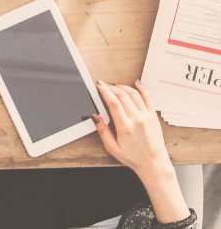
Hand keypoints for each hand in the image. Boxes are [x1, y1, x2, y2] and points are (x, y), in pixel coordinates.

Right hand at [94, 80, 189, 223]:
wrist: (153, 163)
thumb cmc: (133, 158)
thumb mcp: (112, 148)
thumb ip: (103, 131)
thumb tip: (95, 117)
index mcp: (125, 127)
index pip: (113, 102)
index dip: (104, 91)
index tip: (99, 85)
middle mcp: (137, 120)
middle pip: (123, 96)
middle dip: (111, 87)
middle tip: (105, 85)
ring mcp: (147, 117)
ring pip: (134, 94)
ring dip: (123, 87)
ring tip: (116, 86)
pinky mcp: (153, 117)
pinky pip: (148, 98)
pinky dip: (142, 89)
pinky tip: (136, 84)